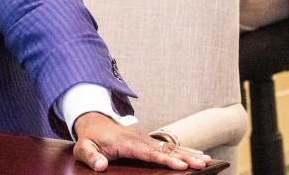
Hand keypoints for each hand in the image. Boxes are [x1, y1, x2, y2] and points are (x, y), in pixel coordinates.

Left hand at [73, 113, 211, 170]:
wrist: (93, 121)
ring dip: (188, 153)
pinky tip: (198, 155)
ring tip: (206, 160)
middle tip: (201, 164)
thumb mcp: (83, 148)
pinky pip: (169, 146)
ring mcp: (145, 139)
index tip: (179, 166)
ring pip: (170, 147)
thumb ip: (91, 157)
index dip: (164, 159)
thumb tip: (101, 166)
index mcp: (125, 143)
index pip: (148, 152)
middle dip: (183, 157)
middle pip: (164, 149)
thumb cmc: (90, 139)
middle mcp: (139, 139)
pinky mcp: (149, 142)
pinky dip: (184, 150)